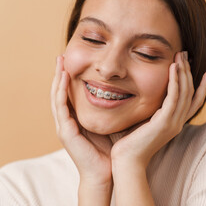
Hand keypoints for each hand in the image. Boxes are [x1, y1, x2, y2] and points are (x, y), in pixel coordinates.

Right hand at [51, 56, 112, 186]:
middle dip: (59, 74)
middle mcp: (68, 121)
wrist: (108, 171)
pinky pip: (60, 107)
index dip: (70, 78)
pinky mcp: (65, 132)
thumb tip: (127, 91)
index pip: (71, 94)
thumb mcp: (111, 122)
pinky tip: (63, 77)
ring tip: (60, 61)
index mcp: (77, 119)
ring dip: (57, 78)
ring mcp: (64, 126)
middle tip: (61, 56)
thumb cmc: (112, 148)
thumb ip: (113, 108)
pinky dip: (61, 91)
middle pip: (60, 93)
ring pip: (56, 97)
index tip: (74, 61)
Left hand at [110, 51, 205, 167]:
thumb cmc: (132, 142)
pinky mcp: (165, 122)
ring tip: (181, 55)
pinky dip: (175, 81)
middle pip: (191, 92)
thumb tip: (147, 94)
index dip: (203, 86)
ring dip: (183, 72)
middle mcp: (178, 122)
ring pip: (185, 92)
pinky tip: (173, 67)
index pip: (195, 101)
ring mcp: (173, 122)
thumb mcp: (146, 121)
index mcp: (176, 122)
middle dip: (189, 71)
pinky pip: (174, 97)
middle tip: (186, 54)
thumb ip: (152, 109)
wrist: (128, 160)